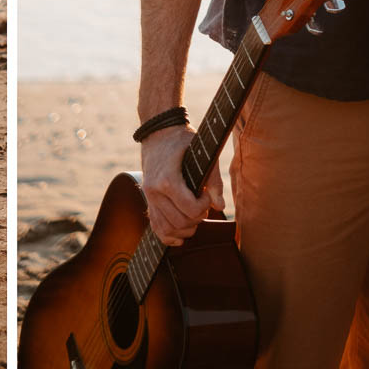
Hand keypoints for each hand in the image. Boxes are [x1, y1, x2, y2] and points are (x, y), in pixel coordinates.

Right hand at [139, 125, 223, 246]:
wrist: (158, 132)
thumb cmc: (183, 141)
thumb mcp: (202, 154)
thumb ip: (213, 180)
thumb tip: (220, 206)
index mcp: (167, 179)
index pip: (190, 209)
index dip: (205, 206)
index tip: (207, 194)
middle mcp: (154, 191)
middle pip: (180, 222)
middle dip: (197, 218)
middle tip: (204, 204)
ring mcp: (149, 197)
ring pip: (167, 229)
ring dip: (186, 229)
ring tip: (195, 217)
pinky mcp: (148, 200)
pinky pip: (156, 227)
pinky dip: (168, 235)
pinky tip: (181, 234)